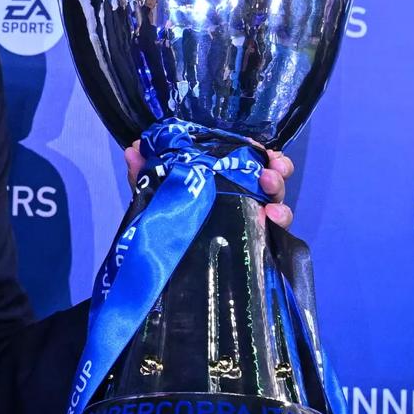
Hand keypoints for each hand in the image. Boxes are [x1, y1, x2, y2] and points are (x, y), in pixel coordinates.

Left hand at [122, 146, 295, 228]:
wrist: (172, 270)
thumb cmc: (171, 223)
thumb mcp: (156, 197)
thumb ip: (145, 174)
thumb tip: (133, 149)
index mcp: (224, 182)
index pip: (247, 161)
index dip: (257, 151)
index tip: (258, 144)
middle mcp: (244, 198)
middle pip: (269, 177)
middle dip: (276, 167)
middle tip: (270, 166)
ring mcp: (254, 221)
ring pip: (278, 199)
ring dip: (278, 186)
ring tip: (269, 182)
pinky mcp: (260, 243)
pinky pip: (277, 231)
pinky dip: (280, 218)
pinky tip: (271, 216)